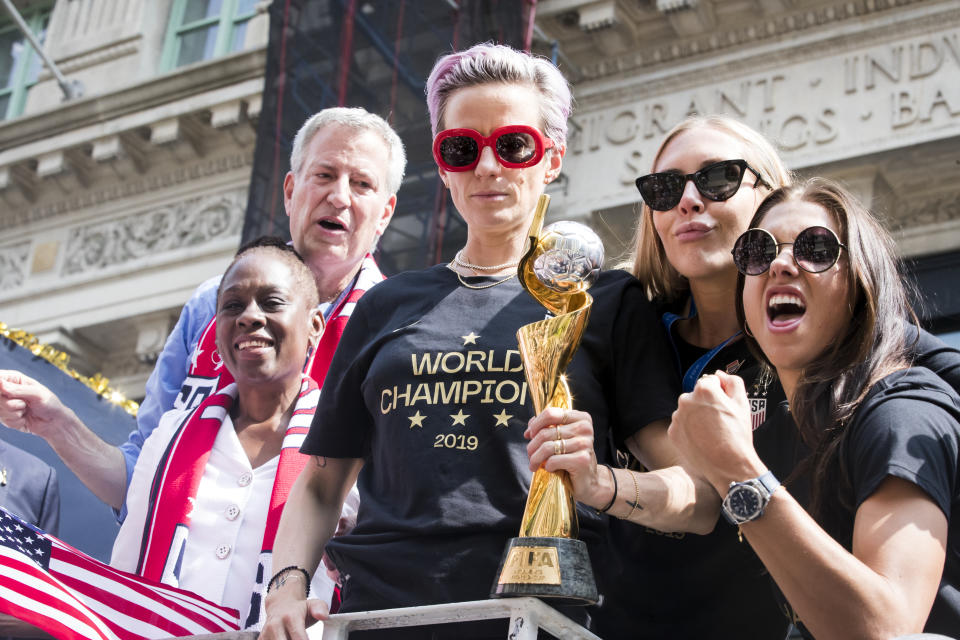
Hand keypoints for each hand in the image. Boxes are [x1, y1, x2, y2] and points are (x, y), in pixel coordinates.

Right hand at [0, 370, 77, 440]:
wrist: (53, 422)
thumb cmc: (49, 404)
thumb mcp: (37, 394)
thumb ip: (17, 390)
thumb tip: (0, 383)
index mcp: (14, 379)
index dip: (0, 387)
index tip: (7, 393)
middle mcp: (6, 390)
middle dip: (11, 404)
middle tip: (25, 404)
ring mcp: (4, 404)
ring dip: (15, 413)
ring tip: (26, 410)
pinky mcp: (4, 416)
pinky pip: (4, 420)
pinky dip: (17, 421)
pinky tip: (25, 418)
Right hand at [260, 587, 328, 639]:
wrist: (280, 605)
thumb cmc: (300, 608)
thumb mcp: (313, 604)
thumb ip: (320, 609)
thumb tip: (323, 616)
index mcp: (290, 617)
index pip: (299, 638)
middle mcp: (275, 625)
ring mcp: (266, 633)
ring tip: (293, 637)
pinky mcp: (261, 639)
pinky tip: (286, 639)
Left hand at [524, 407, 609, 507]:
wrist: (588, 480)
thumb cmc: (571, 457)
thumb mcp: (560, 439)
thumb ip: (547, 427)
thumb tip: (531, 424)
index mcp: (581, 418)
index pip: (550, 413)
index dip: (535, 425)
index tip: (529, 435)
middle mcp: (584, 428)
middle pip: (546, 432)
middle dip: (532, 446)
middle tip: (530, 455)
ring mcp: (585, 443)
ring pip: (547, 447)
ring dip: (536, 458)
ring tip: (533, 464)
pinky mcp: (583, 460)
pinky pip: (554, 460)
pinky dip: (547, 466)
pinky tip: (549, 469)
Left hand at [667, 371, 765, 492]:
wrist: (729, 466)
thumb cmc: (738, 434)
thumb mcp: (743, 402)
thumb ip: (732, 381)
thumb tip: (719, 374)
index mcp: (704, 389)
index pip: (710, 381)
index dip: (721, 393)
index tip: (726, 406)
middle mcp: (685, 400)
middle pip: (697, 396)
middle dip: (706, 404)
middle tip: (720, 421)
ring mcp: (677, 417)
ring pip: (688, 411)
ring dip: (697, 417)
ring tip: (712, 432)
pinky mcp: (672, 432)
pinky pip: (681, 426)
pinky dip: (690, 430)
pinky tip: (702, 439)